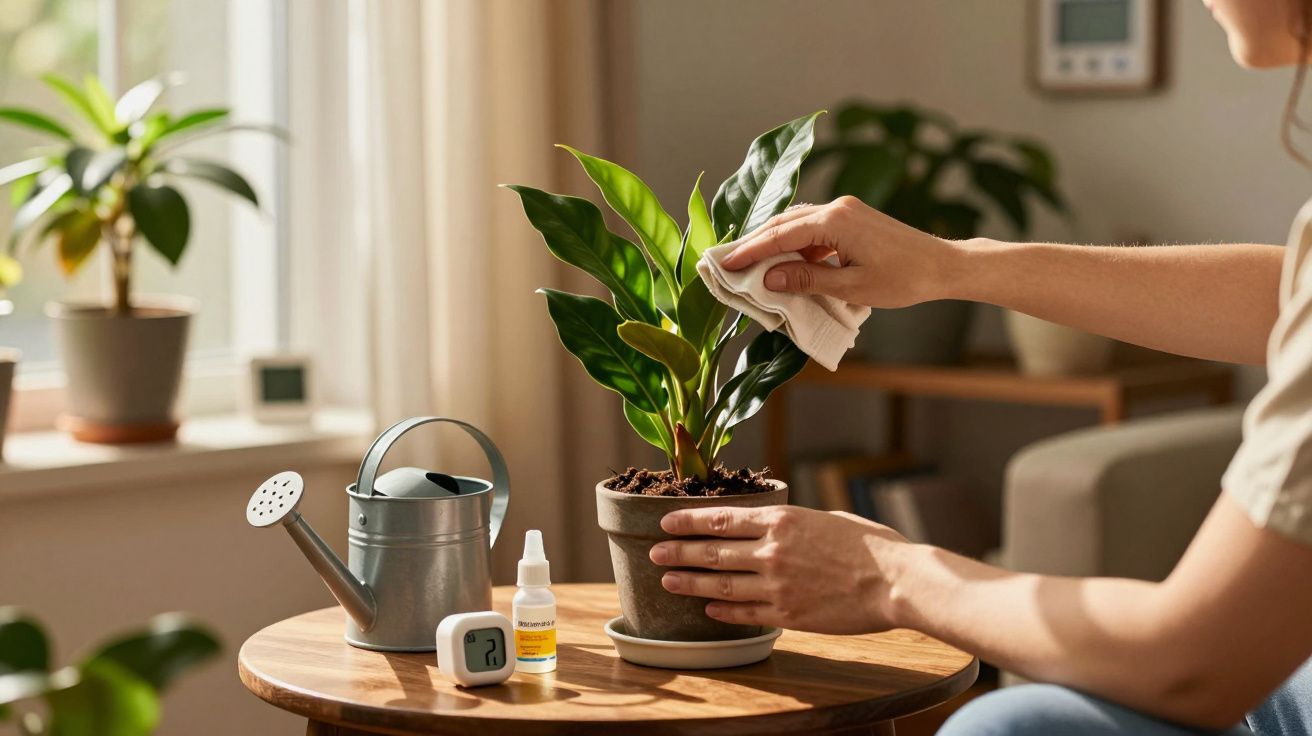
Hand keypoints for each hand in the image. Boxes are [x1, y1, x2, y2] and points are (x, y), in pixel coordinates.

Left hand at [648, 505, 909, 634]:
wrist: (895, 581)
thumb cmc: (870, 545)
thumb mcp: (826, 517)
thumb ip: (793, 523)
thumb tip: (772, 525)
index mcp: (781, 519)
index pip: (721, 518)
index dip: (688, 521)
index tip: (665, 522)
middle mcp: (772, 550)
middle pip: (712, 551)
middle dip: (679, 552)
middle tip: (655, 554)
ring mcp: (777, 584)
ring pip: (721, 583)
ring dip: (690, 582)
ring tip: (667, 582)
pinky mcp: (788, 613)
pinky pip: (746, 613)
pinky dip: (722, 610)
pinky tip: (708, 608)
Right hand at [718, 196, 959, 307]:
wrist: (944, 266)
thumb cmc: (904, 279)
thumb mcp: (852, 286)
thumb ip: (807, 280)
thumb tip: (768, 278)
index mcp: (835, 220)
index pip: (780, 235)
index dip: (750, 250)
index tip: (724, 263)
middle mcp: (837, 208)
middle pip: (783, 223)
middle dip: (754, 243)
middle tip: (726, 261)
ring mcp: (845, 211)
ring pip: (797, 226)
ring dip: (774, 245)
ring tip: (750, 266)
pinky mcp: (852, 220)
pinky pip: (814, 232)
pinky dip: (796, 248)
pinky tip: (786, 266)